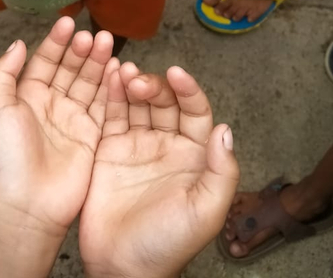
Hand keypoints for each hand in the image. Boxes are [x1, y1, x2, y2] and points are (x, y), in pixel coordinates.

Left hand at [0, 17, 115, 277]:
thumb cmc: (5, 157)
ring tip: (107, 41)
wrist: (26, 205)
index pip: (44, 61)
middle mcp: (51, 105)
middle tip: (93, 34)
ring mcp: (73, 121)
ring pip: (89, 83)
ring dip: (97, 62)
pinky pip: (104, 105)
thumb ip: (4, 72)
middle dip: (81, 49)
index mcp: (26, 97)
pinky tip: (117, 67)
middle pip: (70, 68)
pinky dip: (111, 86)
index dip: (56, 41)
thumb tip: (19, 43)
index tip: (68, 22)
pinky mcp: (92, 137)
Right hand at [80, 62, 239, 277]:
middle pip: (164, 101)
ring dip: (131, 83)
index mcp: (193, 156)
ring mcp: (137, 145)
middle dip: (154, 86)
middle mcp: (166, 145)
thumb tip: (225, 130)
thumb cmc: (167, 246)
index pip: (195, 111)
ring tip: (122, 73)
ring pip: (137, 103)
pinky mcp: (110, 149)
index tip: (177, 74)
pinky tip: (108, 77)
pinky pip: (112, 115)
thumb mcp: (205, 212)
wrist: (122, 268)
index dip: (188, 90)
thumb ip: (220, 172)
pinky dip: (110, 94)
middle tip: (139, 82)